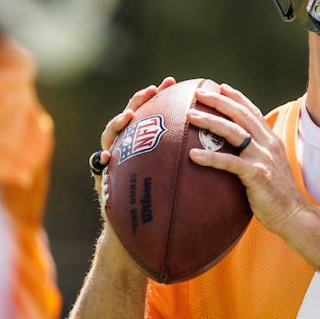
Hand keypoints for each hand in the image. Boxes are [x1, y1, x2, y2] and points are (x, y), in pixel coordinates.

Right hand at [93, 77, 176, 226]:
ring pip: (110, 138)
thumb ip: (186, 162)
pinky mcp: (103, 181)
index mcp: (145, 147)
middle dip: (138, 101)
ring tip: (129, 117)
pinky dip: (103, 161)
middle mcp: (127, 151)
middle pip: (129, 119)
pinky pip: (99, 168)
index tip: (172, 82)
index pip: (151, 116)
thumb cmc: (161, 209)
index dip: (159, 98)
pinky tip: (108, 157)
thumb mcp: (175, 182)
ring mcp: (113, 164)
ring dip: (117, 124)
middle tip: (152, 90)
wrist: (139, 236)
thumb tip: (220, 147)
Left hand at [187, 83, 311, 236]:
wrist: (294, 214)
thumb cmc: (278, 195)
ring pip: (233, 132)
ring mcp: (263, 158)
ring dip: (210, 121)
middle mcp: (268, 144)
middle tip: (199, 92)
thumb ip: (257, 155)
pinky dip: (210, 158)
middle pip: (241, 115)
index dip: (237, 97)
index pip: (253, 112)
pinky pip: (229, 163)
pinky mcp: (257, 175)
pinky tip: (192, 155)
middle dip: (219, 101)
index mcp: (271, 140)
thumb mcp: (271, 167)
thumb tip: (238, 152)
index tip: (221, 87)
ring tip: (190, 115)